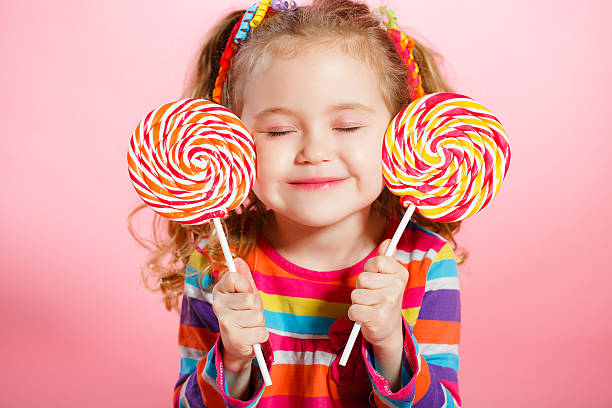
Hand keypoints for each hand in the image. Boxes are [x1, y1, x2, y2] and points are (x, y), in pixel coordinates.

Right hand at [212, 257, 267, 372]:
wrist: (236, 344)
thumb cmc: (243, 313)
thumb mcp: (245, 293)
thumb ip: (244, 276)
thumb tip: (238, 259)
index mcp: (219, 290)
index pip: (235, 277)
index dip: (246, 285)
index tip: (245, 292)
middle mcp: (217, 305)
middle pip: (250, 298)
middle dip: (256, 307)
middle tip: (248, 313)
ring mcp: (224, 323)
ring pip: (257, 316)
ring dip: (259, 322)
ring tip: (249, 325)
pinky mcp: (234, 339)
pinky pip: (261, 332)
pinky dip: (260, 335)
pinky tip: (250, 337)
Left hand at [348, 239, 407, 347]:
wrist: (388, 330)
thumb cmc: (384, 300)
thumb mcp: (388, 279)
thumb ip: (386, 260)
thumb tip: (388, 241)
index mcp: (401, 274)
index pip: (376, 261)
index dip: (370, 271)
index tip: (377, 281)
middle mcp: (397, 287)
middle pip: (362, 278)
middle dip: (362, 288)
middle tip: (372, 297)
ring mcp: (388, 302)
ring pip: (356, 294)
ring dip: (358, 302)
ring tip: (370, 307)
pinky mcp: (378, 317)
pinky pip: (353, 309)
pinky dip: (355, 315)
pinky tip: (366, 317)